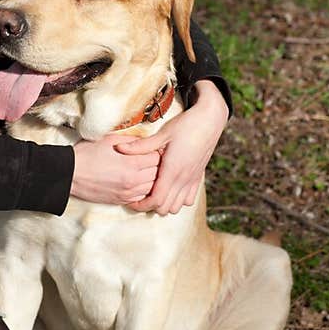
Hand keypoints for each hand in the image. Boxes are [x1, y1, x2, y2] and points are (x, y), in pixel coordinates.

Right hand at [70, 133, 160, 205]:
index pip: (158, 158)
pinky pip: (142, 196)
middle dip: (157, 165)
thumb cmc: (88, 154)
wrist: (70, 174)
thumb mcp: (110, 139)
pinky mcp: (122, 201)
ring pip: (153, 187)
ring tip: (145, 170)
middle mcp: (133, 181)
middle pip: (158, 173)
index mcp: (131, 164)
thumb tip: (146, 141)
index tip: (152, 148)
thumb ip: (131, 141)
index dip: (156, 151)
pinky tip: (137, 181)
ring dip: (152, 178)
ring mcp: (128, 193)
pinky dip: (144, 189)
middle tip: (151, 158)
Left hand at [116, 80, 228, 214]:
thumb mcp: (162, 134)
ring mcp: (192, 180)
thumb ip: (140, 146)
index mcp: (172, 170)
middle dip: (151, 207)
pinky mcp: (199, 178)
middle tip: (139, 197)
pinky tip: (170, 190)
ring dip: (165, 205)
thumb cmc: (185, 125)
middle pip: (165, 209)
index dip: (142, 205)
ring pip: (178, 207)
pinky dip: (178, 201)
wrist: (210, 120)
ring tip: (154, 194)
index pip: (156, 200)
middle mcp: (184, 179)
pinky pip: (189, 200)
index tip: (132, 201)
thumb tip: (118, 148)